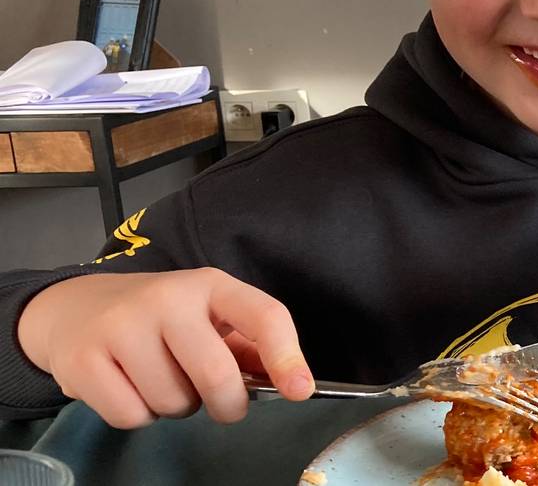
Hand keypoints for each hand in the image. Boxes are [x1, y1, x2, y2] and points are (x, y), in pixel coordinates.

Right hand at [17, 268, 313, 428]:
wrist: (73, 308)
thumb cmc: (158, 321)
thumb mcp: (207, 317)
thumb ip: (248, 347)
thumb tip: (290, 380)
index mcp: (210, 285)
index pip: (264, 315)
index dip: (287, 357)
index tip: (300, 391)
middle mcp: (167, 298)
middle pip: (217, 375)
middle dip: (228, 404)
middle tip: (221, 403)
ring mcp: (122, 326)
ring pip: (174, 403)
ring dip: (176, 407)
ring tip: (160, 380)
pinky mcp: (84, 358)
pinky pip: (132, 415)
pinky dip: (138, 415)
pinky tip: (129, 387)